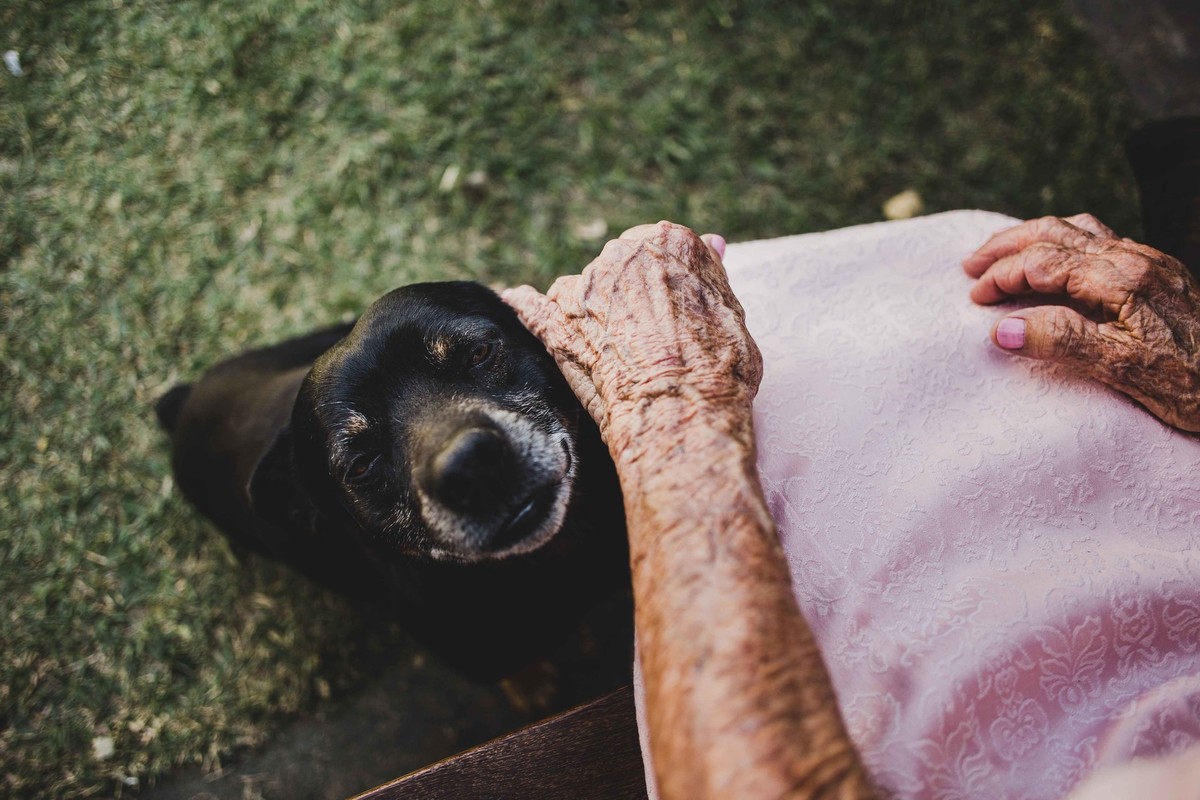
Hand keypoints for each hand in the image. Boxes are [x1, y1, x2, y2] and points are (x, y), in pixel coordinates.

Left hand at [502, 221, 761, 456]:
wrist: (680, 412)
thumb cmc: (718, 369)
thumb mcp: (731, 314)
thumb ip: (710, 276)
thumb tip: (710, 244)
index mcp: (669, 242)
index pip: (665, 252)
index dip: (671, 287)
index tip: (678, 313)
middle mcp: (621, 255)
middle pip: (622, 269)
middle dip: (632, 297)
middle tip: (653, 341)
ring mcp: (584, 289)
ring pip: (585, 291)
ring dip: (594, 313)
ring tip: (617, 356)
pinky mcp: (555, 325)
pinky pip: (532, 307)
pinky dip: (526, 307)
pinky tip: (517, 301)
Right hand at [964, 213, 1199, 431]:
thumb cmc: (1192, 384)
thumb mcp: (1123, 370)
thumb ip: (1062, 342)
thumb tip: (1003, 330)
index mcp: (1123, 279)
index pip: (1044, 262)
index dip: (1003, 276)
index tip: (975, 298)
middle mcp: (1135, 259)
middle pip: (1056, 232)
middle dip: (1007, 245)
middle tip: (971, 264)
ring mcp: (1149, 262)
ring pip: (1078, 229)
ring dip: (1033, 237)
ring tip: (1003, 253)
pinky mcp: (1158, 273)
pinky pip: (1099, 240)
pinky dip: (1062, 242)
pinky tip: (1056, 260)